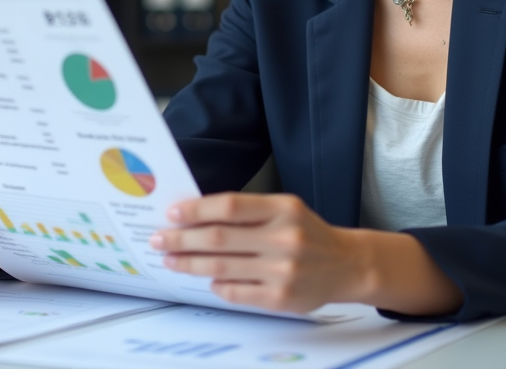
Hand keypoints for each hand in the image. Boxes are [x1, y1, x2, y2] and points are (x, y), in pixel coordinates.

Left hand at [150, 193, 363, 312]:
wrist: (346, 265)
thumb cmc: (307, 233)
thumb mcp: (285, 209)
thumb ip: (248, 212)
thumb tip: (196, 216)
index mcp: (283, 209)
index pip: (229, 206)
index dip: (196, 210)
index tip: (172, 213)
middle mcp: (284, 238)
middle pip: (219, 238)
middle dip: (182, 239)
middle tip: (160, 239)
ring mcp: (283, 271)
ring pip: (222, 267)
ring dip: (189, 263)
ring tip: (171, 259)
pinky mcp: (281, 298)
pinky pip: (236, 292)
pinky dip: (216, 285)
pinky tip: (207, 279)